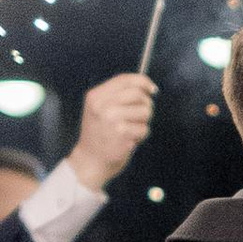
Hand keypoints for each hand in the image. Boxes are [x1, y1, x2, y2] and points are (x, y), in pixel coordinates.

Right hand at [69, 72, 153, 190]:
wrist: (89, 162)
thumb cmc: (99, 136)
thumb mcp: (98, 109)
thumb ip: (117, 96)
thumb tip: (146, 86)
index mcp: (95, 97)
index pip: (125, 79)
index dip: (143, 82)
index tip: (152, 89)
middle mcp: (102, 106)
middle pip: (138, 94)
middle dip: (146, 104)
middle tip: (141, 116)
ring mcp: (111, 119)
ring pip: (145, 111)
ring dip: (143, 122)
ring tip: (130, 130)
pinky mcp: (122, 134)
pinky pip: (144, 129)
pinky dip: (141, 136)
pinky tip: (129, 140)